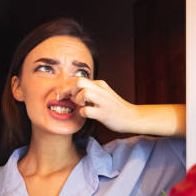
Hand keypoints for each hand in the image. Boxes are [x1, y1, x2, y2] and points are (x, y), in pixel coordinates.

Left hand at [71, 77, 185, 136]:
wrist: (131, 117)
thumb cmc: (115, 108)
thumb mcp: (103, 94)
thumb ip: (90, 91)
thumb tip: (72, 93)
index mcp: (100, 84)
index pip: (78, 78)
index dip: (67, 85)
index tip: (63, 94)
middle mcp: (101, 90)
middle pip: (79, 81)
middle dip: (69, 90)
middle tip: (69, 99)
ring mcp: (103, 101)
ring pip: (84, 93)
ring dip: (77, 100)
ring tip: (81, 105)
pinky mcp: (104, 113)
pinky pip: (86, 111)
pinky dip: (82, 113)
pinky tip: (86, 115)